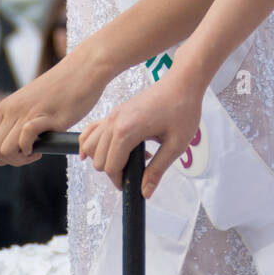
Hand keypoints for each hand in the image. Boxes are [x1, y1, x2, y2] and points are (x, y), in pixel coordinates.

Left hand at [0, 45, 109, 166]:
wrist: (85, 68)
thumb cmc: (61, 88)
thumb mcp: (26, 101)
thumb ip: (7, 116)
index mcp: (6, 107)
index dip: (1, 156)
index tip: (21, 152)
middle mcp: (12, 109)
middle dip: (10, 161)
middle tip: (30, 155)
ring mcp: (28, 112)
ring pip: (5, 149)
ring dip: (21, 159)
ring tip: (37, 151)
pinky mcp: (47, 116)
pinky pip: (25, 138)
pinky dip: (32, 149)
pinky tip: (44, 144)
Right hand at [78, 59, 204, 198]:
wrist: (182, 82)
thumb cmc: (183, 110)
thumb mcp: (175, 145)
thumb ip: (157, 170)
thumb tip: (145, 192)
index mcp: (127, 130)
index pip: (111, 166)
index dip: (120, 181)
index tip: (132, 185)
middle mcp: (114, 121)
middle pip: (98, 159)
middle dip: (113, 171)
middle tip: (135, 171)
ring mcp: (112, 114)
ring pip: (90, 145)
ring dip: (103, 158)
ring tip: (127, 158)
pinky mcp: (115, 111)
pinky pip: (92, 130)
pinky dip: (91, 142)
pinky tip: (98, 151)